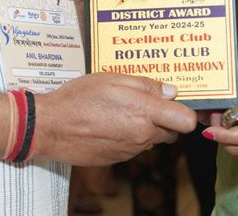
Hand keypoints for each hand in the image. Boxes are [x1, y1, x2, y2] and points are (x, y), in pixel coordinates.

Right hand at [35, 73, 196, 165]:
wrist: (51, 127)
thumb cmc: (79, 98)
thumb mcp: (113, 79)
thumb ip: (146, 85)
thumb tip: (170, 92)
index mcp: (144, 113)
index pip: (186, 121)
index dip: (186, 112)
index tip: (178, 103)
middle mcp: (142, 135)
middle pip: (171, 131)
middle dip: (165, 118)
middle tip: (146, 102)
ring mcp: (130, 150)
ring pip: (151, 139)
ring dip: (145, 126)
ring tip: (122, 110)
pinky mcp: (118, 158)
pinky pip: (134, 146)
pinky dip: (129, 135)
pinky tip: (110, 123)